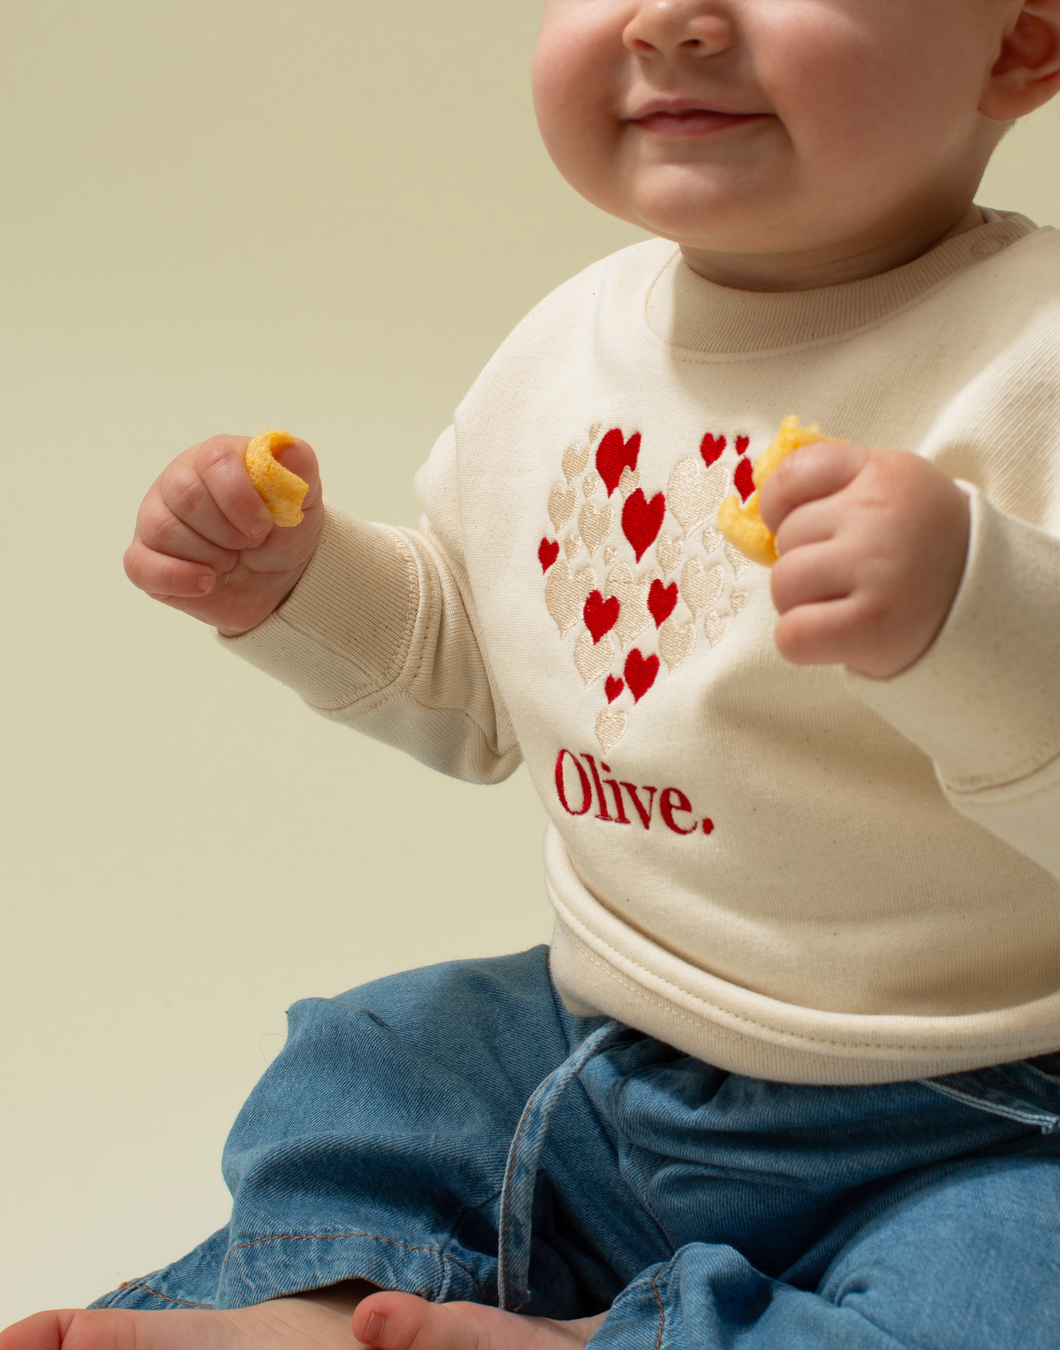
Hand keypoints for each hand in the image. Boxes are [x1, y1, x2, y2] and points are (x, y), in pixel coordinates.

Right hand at [124, 434, 323, 635]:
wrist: (277, 583)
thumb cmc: (282, 534)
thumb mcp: (303, 501)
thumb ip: (300, 467)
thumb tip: (287, 445)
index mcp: (216, 458)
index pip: (215, 459)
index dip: (240, 497)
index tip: (263, 526)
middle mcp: (179, 481)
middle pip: (186, 495)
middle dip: (227, 530)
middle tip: (248, 545)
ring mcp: (156, 519)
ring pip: (164, 530)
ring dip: (210, 556)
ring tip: (230, 561)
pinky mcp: (146, 559)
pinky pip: (140, 565)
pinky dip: (177, 578)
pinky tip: (206, 583)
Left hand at [758, 442, 969, 677]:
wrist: (988, 608)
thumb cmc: (921, 548)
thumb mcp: (893, 492)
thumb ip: (834, 488)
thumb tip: (751, 510)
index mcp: (885, 472)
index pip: (793, 474)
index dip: (780, 506)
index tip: (797, 527)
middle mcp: (881, 514)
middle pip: (786, 539)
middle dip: (802, 563)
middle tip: (846, 578)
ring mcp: (877, 569)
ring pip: (783, 585)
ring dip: (800, 604)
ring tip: (843, 605)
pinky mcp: (873, 625)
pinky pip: (792, 635)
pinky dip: (799, 643)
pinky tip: (832, 636)